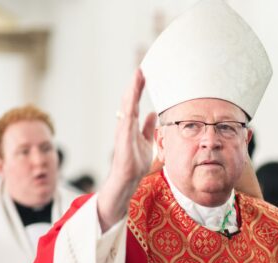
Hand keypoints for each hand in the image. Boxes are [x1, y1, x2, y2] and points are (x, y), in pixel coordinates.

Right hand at [97, 69, 156, 228]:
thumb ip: (148, 128)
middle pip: (129, 99)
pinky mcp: (123, 136)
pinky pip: (127, 117)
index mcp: (130, 124)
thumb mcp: (147, 141)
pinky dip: (130, 105)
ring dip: (132, 90)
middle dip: (135, 84)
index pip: (135, 102)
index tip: (144, 73)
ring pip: (127, 105)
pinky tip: (133, 95)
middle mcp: (125, 124)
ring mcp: (123, 129)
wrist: (128, 178)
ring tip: (138, 75)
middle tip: (141, 68)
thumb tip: (154, 113)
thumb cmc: (135, 163)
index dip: (139, 88)